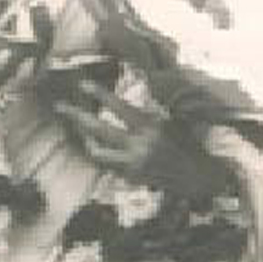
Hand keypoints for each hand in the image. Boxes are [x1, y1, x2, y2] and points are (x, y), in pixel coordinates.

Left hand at [54, 81, 230, 196]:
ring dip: (86, 140)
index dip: (99, 94)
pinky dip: (101, 155)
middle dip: (77, 116)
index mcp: (150, 127)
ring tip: (78, 130)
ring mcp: (134, 164)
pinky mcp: (132, 178)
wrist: (202, 176)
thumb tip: (135, 83)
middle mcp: (139, 146)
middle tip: (60, 106)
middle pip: (99, 130)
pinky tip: (95, 146)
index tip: (81, 84)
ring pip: (98, 152)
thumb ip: (149, 108)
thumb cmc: (188, 142)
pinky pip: (108, 166)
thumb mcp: (172, 120)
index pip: (118, 107)